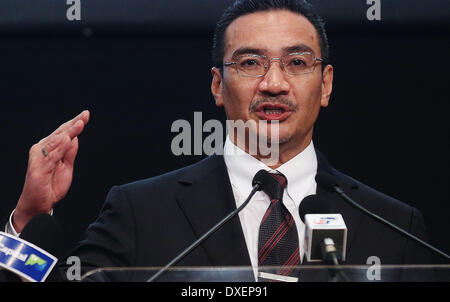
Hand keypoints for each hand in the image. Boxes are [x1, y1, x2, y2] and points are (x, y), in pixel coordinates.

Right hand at [13, 110, 89, 232]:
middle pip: (60, 134)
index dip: (74, 123)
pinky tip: (68, 139)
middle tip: (85, 115)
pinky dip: (60, 147)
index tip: (86, 114)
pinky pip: (51, 156)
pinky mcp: (39, 168)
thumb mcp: (66, 167)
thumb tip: (74, 137)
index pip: (63, 133)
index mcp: (49, 148)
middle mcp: (41, 150)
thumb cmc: (51, 185)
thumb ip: (69, 153)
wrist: (39, 204)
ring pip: (56, 142)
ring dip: (68, 132)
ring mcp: (39, 158)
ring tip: (80, 123)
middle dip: (73, 124)